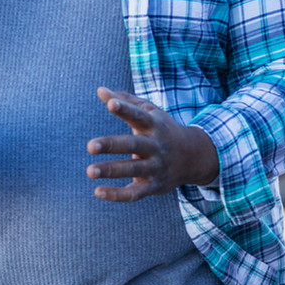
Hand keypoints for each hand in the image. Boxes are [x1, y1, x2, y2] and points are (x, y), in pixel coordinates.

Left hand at [86, 88, 220, 200]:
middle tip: (90, 146)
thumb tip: (100, 90)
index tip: (110, 103)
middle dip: (112, 145)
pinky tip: (98, 192)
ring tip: (90, 171)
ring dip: (111, 170)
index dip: (125, 109)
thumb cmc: (163, 130)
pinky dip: (118, 194)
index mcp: (154, 125)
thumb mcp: (150, 112)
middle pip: (133, 144)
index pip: (138, 115)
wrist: (194, 157)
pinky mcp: (154, 186)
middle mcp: (156, 146)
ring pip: (133, 169)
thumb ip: (125, 101)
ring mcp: (156, 167)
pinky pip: (135, 193)